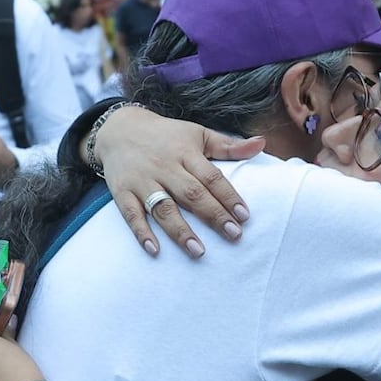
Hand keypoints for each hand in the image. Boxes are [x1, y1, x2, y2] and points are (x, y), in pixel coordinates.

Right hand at [91, 106, 265, 257]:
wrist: (119, 129)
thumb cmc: (167, 135)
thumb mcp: (198, 133)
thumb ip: (229, 145)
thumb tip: (262, 143)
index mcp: (186, 153)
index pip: (211, 177)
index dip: (228, 196)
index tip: (244, 215)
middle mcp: (165, 167)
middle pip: (191, 194)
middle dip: (213, 215)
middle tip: (233, 235)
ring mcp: (143, 180)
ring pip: (163, 208)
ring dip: (181, 230)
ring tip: (199, 251)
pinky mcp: (123, 192)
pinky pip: (131, 214)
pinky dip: (142, 232)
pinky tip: (155, 250)